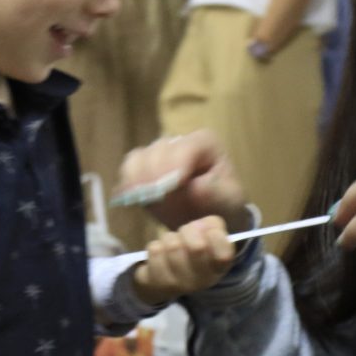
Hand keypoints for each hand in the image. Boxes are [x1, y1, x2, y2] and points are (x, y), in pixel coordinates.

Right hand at [117, 130, 249, 231]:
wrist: (210, 214)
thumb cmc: (223, 202)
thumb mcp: (229, 199)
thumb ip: (214, 192)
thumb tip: (193, 187)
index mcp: (204, 142)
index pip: (184, 148)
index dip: (173, 167)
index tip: (166, 190)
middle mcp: (178, 141)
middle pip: (157, 151)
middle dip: (154, 177)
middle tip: (154, 200)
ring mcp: (157, 153)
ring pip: (138, 158)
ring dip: (137, 181)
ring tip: (141, 200)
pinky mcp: (142, 168)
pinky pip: (128, 170)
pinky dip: (126, 185)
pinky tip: (128, 200)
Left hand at [132, 215, 236, 305]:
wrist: (166, 277)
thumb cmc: (193, 249)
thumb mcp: (210, 235)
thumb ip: (213, 225)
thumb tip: (200, 226)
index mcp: (220, 268)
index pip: (224, 254)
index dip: (214, 235)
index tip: (207, 233)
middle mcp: (202, 281)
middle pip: (196, 247)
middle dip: (187, 232)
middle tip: (185, 235)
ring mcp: (179, 285)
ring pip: (173, 246)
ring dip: (170, 238)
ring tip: (172, 245)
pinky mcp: (156, 282)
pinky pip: (155, 250)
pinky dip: (157, 245)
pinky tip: (160, 254)